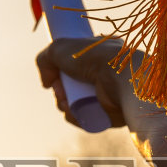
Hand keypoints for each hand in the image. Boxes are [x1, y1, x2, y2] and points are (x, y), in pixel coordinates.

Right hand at [34, 37, 166, 158]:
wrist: (121, 79)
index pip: (74, 67)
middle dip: (60, 92)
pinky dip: (75, 117)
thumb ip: (45, 59)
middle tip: (60, 92)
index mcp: (100, 56)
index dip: (60, 73)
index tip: (54, 76)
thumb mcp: (61, 48)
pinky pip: (85, 119)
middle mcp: (105, 75)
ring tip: (66, 102)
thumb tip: (46, 82)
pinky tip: (74, 112)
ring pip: (76, 105)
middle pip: (72, 88)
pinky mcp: (109, 115)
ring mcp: (108, 96)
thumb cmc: (95, 59)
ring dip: (64, 105)